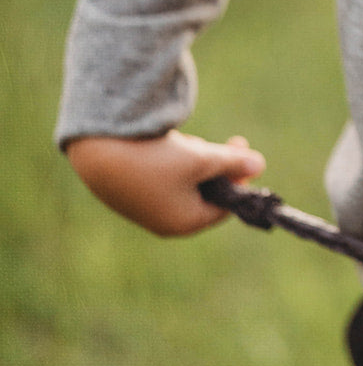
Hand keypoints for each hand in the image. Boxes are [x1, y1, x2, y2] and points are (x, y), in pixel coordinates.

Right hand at [65, 129, 265, 236]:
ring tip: (185, 141)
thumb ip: (233, 163)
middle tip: (229, 142)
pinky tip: (163, 143)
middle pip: (205, 194)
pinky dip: (170, 159)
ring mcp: (142, 208)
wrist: (98, 150)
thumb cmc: (157, 159)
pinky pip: (160, 178)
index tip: (243, 152)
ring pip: (183, 183)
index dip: (239, 180)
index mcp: (184, 223)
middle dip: (217, 166)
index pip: (223, 207)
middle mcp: (162, 222)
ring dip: (193, 160)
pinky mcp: (126, 191)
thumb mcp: (202, 159)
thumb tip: (260, 164)